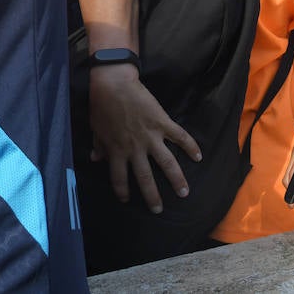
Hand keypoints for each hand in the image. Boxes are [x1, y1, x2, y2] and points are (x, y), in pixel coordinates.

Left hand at [88, 66, 201, 212]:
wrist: (114, 84)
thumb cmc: (101, 105)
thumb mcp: (96, 128)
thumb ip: (99, 145)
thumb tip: (95, 159)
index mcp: (116, 150)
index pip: (118, 177)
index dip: (122, 190)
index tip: (126, 200)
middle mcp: (134, 148)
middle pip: (144, 177)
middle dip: (152, 196)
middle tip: (158, 210)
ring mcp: (150, 137)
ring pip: (167, 164)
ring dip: (176, 179)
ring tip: (184, 192)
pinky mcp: (162, 123)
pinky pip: (180, 137)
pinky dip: (190, 146)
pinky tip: (198, 156)